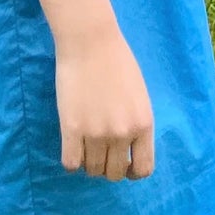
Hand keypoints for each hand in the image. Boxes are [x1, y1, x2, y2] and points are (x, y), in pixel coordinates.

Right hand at [55, 27, 154, 181]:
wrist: (90, 41)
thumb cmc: (117, 61)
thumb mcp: (139, 95)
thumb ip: (136, 123)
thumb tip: (130, 148)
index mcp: (143, 124)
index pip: (143, 168)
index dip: (132, 172)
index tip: (123, 164)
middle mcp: (123, 133)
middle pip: (114, 173)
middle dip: (107, 167)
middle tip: (100, 152)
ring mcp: (97, 133)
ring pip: (92, 169)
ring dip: (89, 162)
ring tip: (85, 145)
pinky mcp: (72, 129)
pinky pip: (71, 163)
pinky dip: (71, 160)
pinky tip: (71, 145)